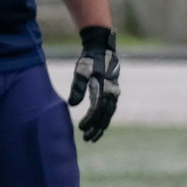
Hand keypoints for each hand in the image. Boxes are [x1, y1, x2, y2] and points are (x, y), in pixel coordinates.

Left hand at [68, 25, 119, 142]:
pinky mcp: (112, 91)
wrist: (102, 47)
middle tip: (87, 139)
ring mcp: (114, 92)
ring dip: (101, 126)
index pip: (97, 110)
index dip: (90, 121)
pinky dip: (104, 118)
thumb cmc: (90, 58)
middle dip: (97, 129)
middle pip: (106, 116)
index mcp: (105, 88)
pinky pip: (109, 109)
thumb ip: (77, 86)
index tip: (80, 128)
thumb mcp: (81, 70)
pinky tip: (97, 125)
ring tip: (92, 137)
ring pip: (109, 114)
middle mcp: (112, 92)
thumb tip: (72, 104)